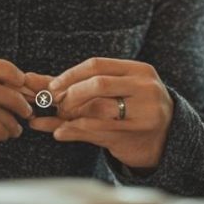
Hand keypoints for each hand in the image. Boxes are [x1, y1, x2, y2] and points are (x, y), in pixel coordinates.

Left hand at [28, 57, 173, 169]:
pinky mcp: (137, 133)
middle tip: (56, 103)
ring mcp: (144, 111)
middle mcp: (144, 87)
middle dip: (71, 94)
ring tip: (58, 117)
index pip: (98, 65)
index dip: (70, 75)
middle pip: (98, 84)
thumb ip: (87, 84)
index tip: (52, 86)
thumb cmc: (136, 109)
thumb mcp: (121, 89)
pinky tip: (59, 132)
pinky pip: (99, 131)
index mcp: (139, 70)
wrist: (167, 138)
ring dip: (71, 114)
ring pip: (98, 109)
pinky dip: (75, 131)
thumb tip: (36, 81)